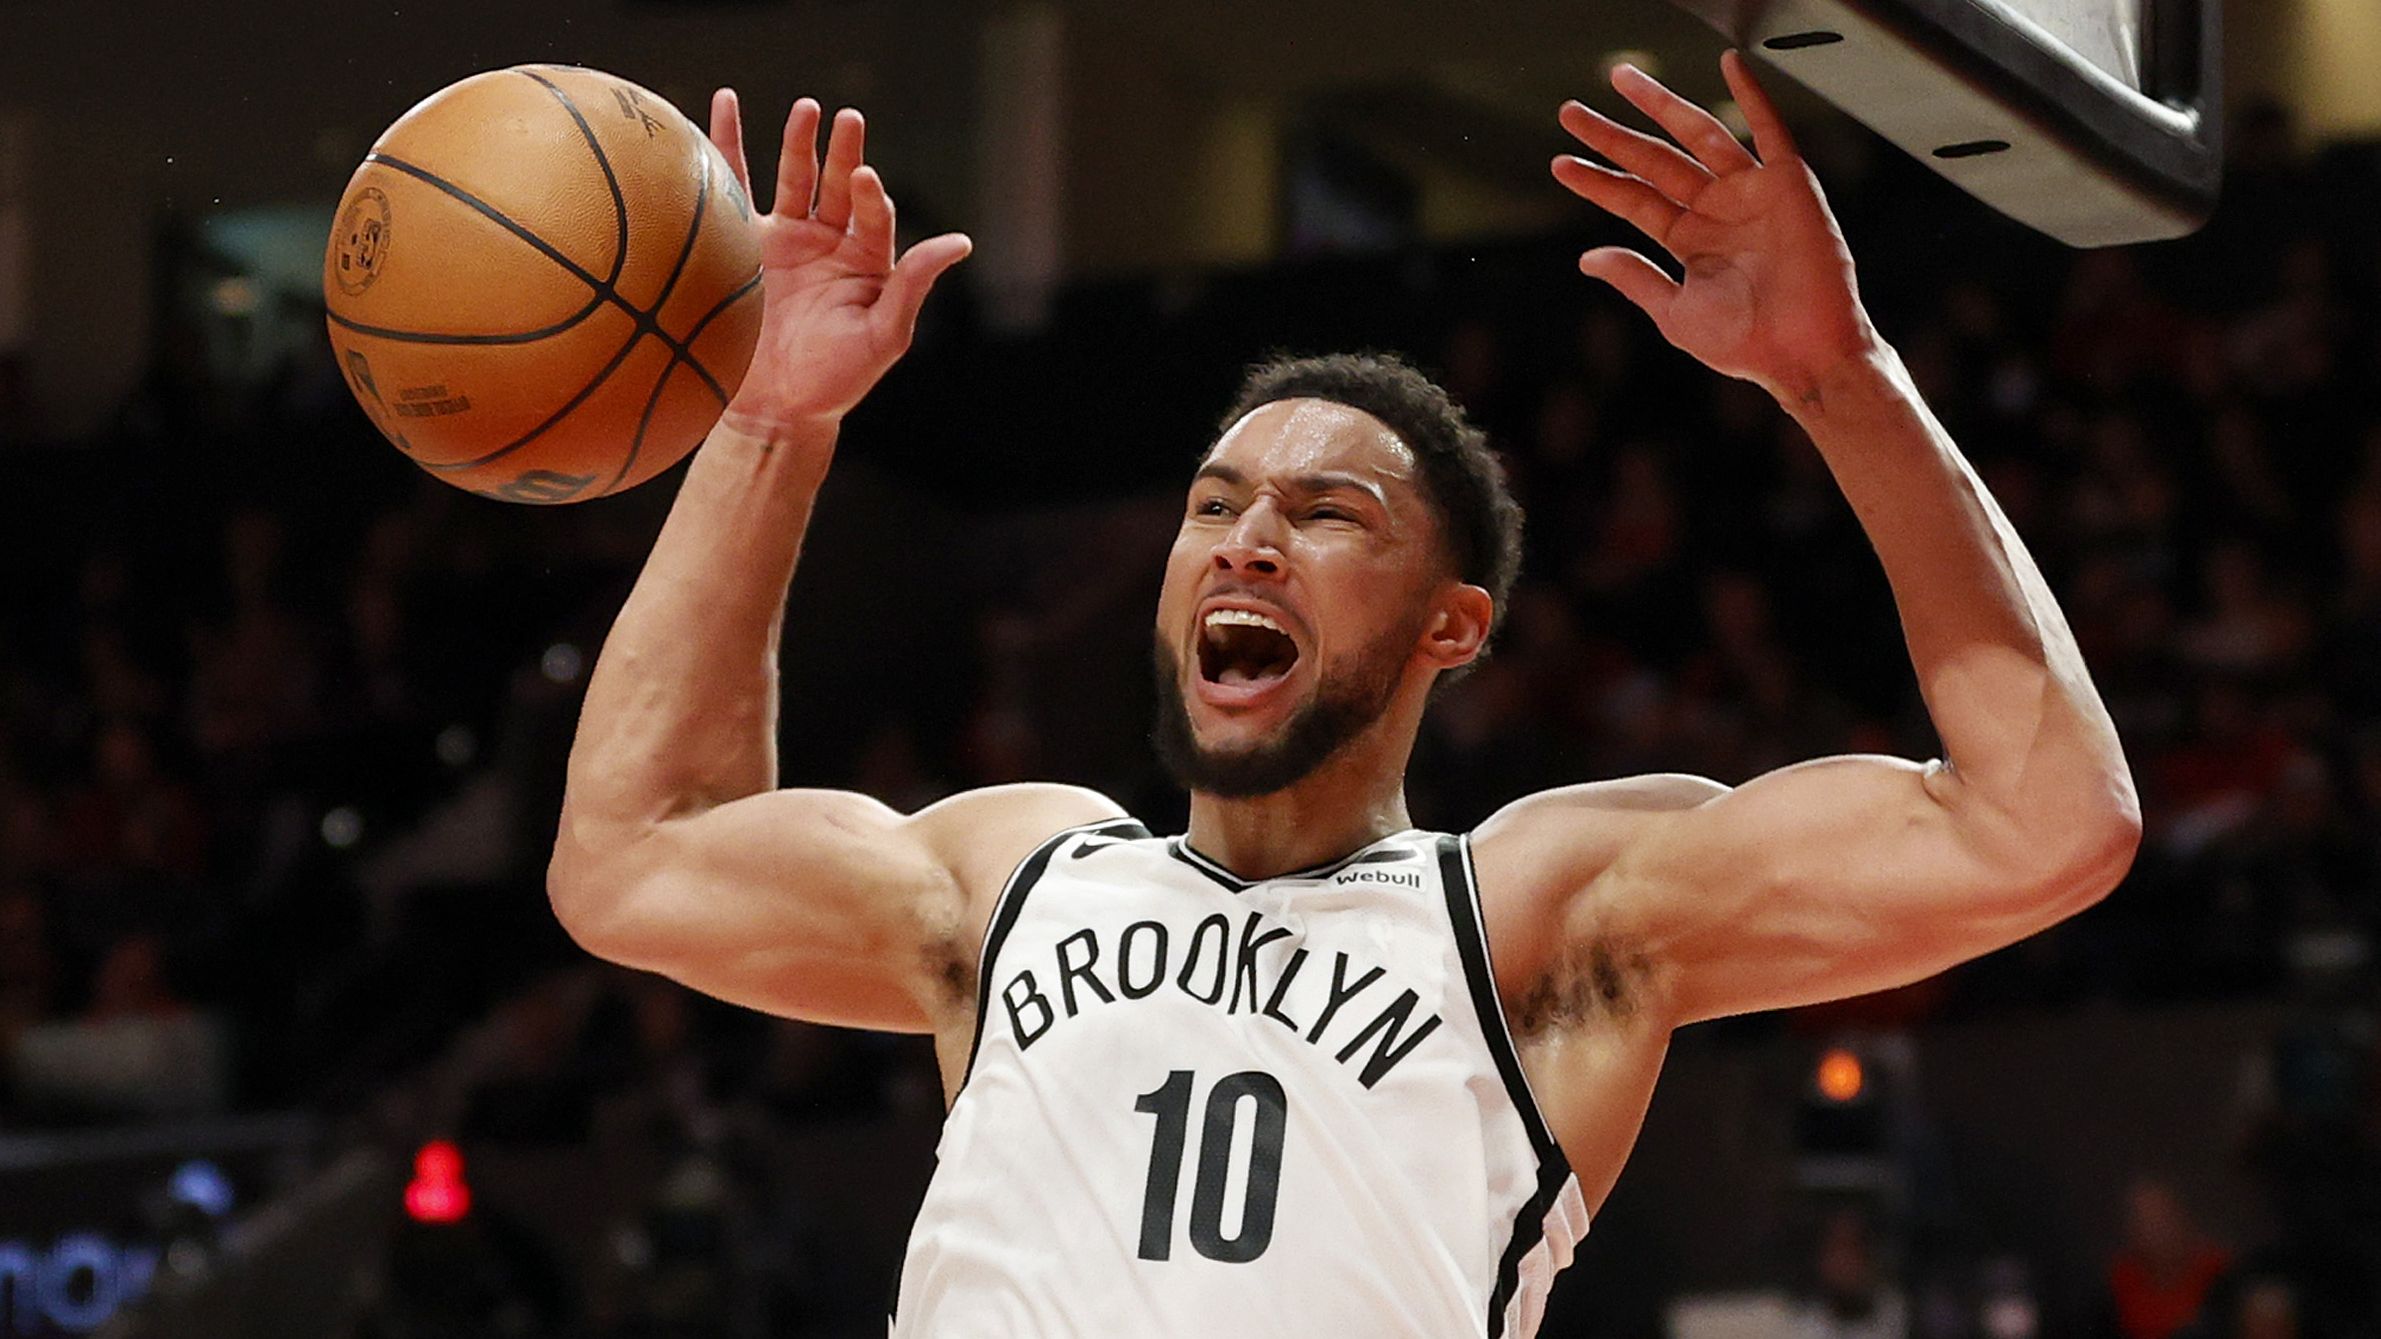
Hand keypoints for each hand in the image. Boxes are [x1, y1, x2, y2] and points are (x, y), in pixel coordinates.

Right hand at [707, 92, 971, 432]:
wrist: (775, 409)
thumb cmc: (836, 380)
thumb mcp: (884, 336)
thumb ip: (913, 286)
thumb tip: (961, 242)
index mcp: (867, 262)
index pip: (872, 215)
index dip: (869, 195)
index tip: (864, 177)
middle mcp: (829, 243)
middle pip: (837, 186)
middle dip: (842, 152)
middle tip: (848, 117)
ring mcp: (785, 240)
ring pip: (794, 179)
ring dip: (799, 143)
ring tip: (808, 108)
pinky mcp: (742, 243)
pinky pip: (736, 186)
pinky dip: (728, 145)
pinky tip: (725, 102)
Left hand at [1553, 52, 1876, 406]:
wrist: (1802, 353)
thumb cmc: (1744, 344)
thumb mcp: (1675, 313)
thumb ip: (1635, 279)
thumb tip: (1586, 258)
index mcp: (1688, 239)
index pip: (1633, 199)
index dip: (1597, 181)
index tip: (1559, 163)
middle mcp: (1716, 208)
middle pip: (1655, 160)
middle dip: (1613, 135)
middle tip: (1570, 112)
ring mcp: (1750, 192)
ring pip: (1698, 135)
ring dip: (1661, 105)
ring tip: (1621, 79)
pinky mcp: (1789, 184)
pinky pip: (1771, 129)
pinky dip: (1754, 94)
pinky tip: (1730, 62)